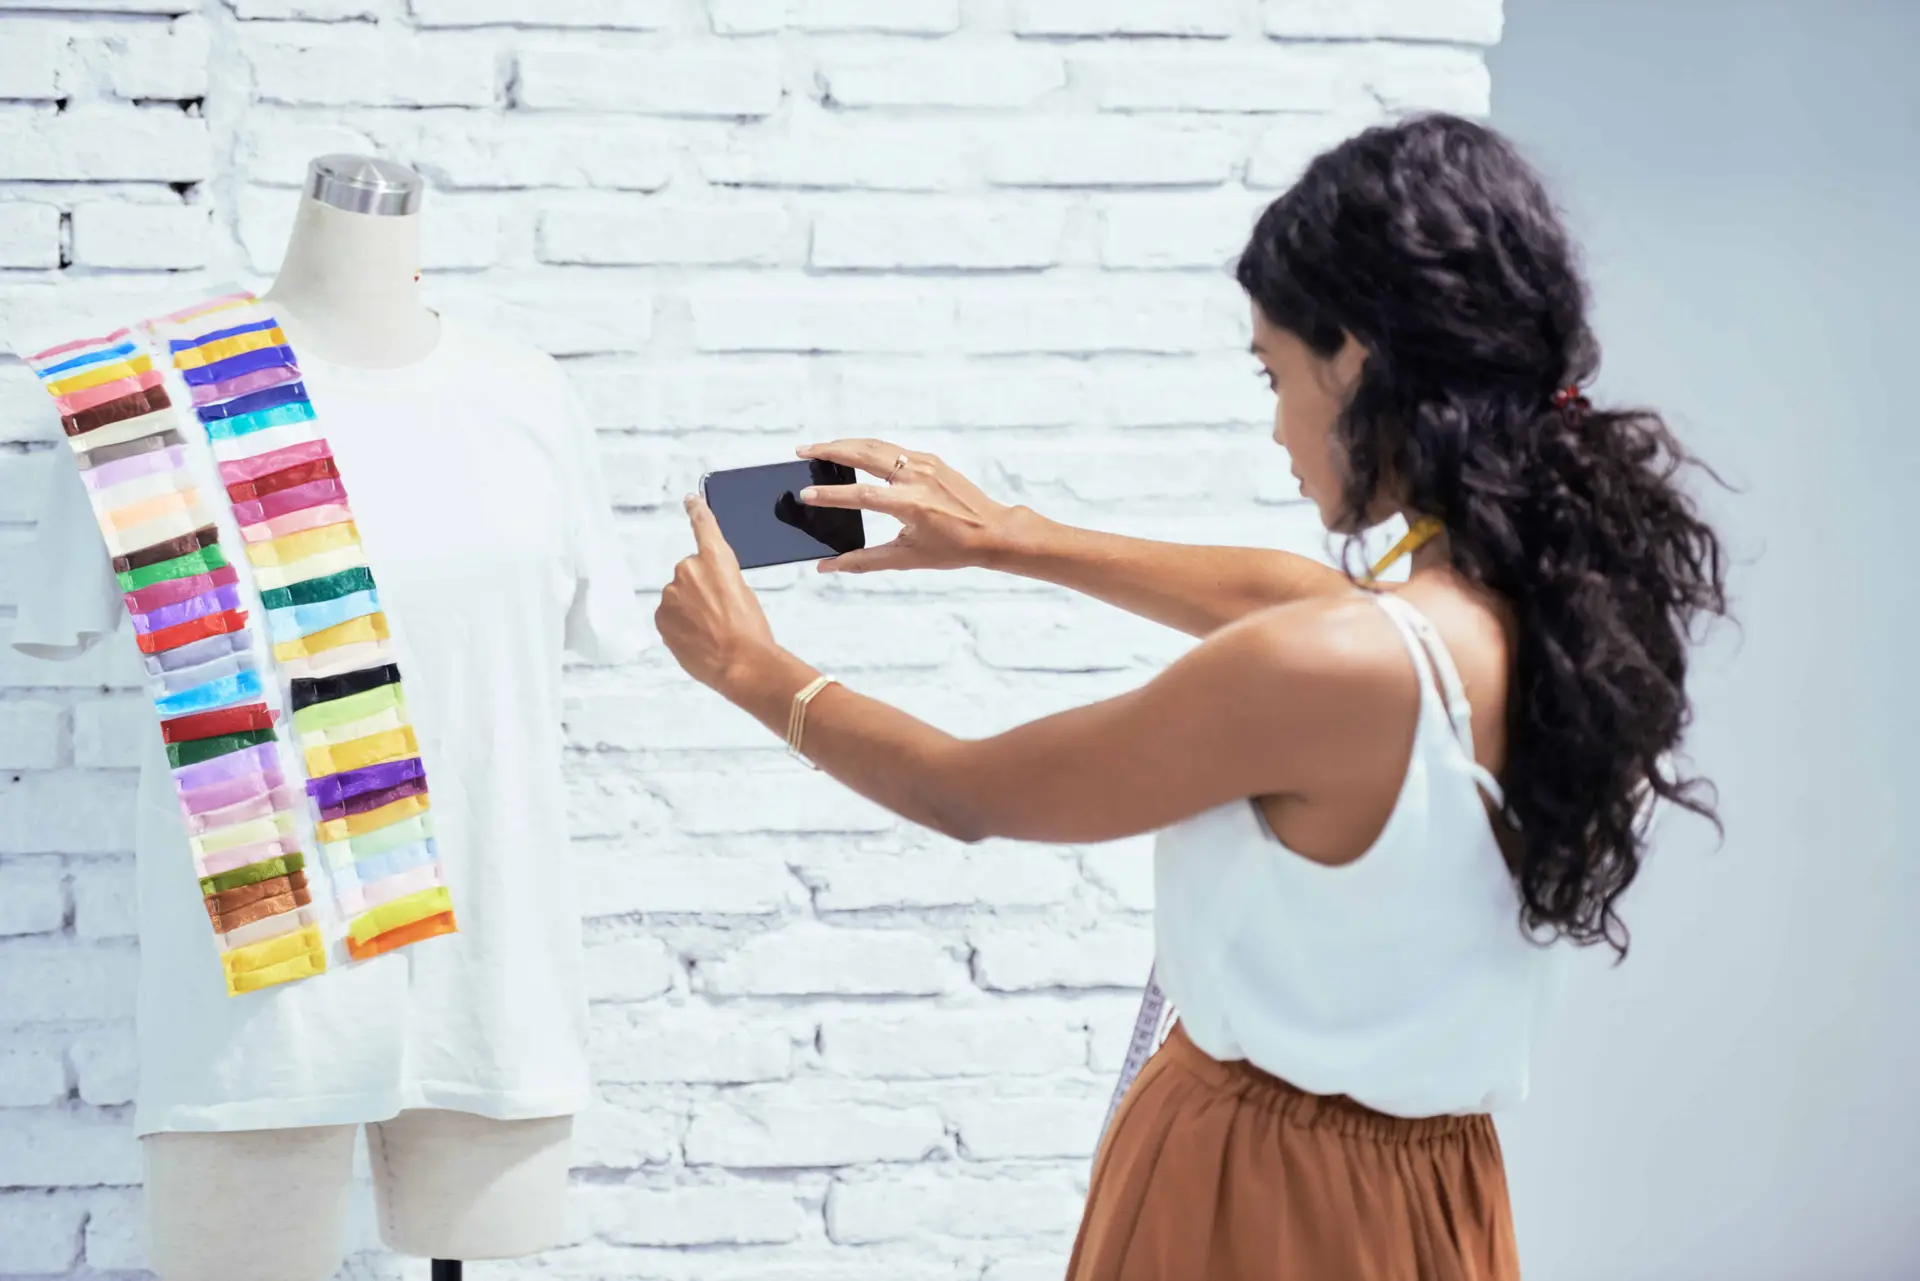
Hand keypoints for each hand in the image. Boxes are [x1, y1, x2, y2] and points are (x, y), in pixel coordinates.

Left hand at [656, 495, 777, 691]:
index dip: (697, 511)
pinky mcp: (661, 616)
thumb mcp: (743, 593)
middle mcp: (689, 570)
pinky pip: (669, 616)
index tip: (690, 499)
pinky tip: (697, 638)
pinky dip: (680, 625)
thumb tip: (706, 590)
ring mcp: (671, 594)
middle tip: (719, 613)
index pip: (704, 526)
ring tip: (710, 630)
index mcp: (716, 559)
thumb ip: (720, 580)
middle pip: (690, 573)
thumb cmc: (750, 630)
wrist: (740, 663)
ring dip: (689, 609)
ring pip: (678, 597)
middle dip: (700, 589)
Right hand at [797, 439, 1016, 573]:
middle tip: (803, 451)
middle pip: (864, 454)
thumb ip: (863, 561)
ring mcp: (924, 465)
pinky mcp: (930, 460)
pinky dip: (869, 448)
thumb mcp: (906, 559)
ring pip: (877, 446)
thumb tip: (827, 567)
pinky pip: (893, 450)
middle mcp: (916, 479)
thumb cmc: (952, 549)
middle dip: (830, 450)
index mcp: (910, 505)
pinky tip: (853, 452)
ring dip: (847, 444)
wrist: (992, 531)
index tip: (806, 493)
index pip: (861, 495)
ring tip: (821, 448)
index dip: (831, 496)